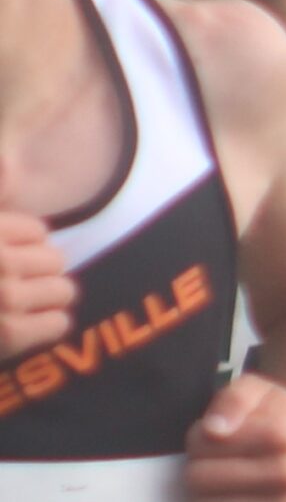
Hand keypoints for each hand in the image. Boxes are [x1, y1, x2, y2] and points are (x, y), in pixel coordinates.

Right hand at [0, 213, 75, 357]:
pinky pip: (59, 323)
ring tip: (19, 300)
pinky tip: (25, 322)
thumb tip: (12, 167)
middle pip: (55, 259)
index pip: (38, 230)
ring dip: (47, 296)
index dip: (22, 243)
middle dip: (38, 268)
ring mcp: (4, 298)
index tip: (4, 253)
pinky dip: (48, 324)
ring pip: (63, 290)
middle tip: (12, 280)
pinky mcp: (10, 334)